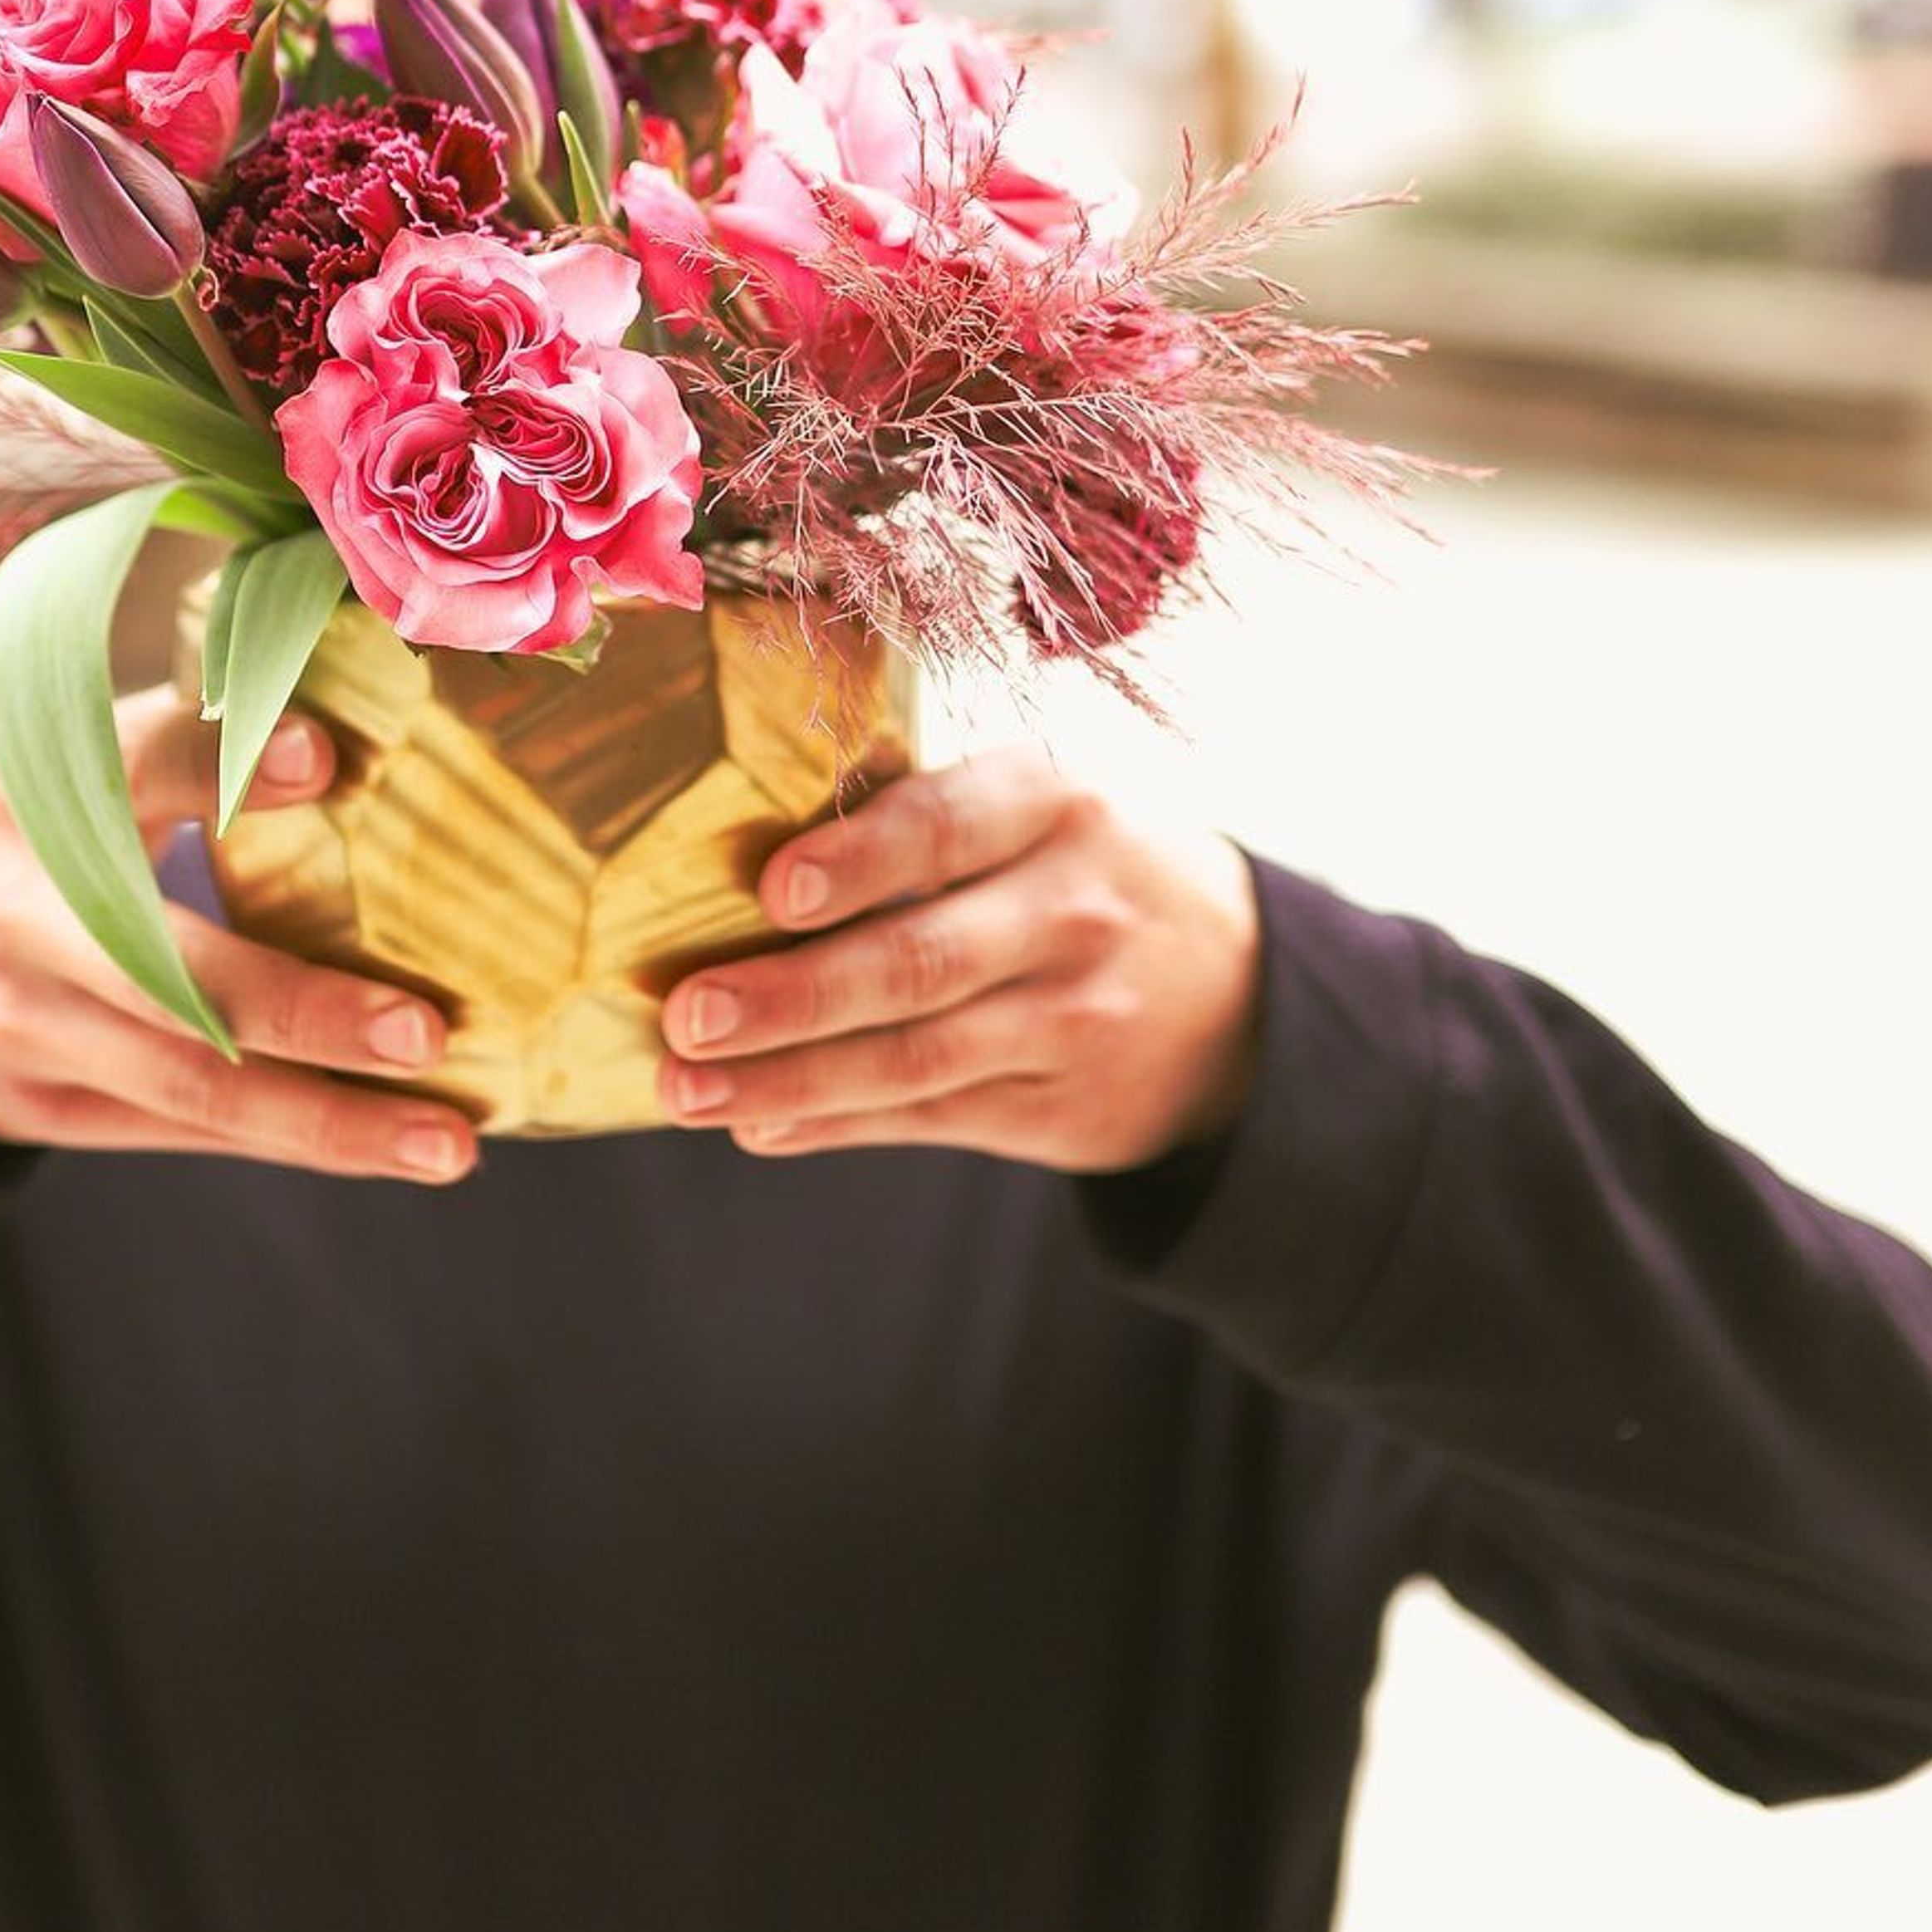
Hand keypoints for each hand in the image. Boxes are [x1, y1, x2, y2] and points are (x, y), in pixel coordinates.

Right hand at [0, 693, 481, 1185]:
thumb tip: (371, 726)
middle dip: (298, 1010)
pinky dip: (296, 1139)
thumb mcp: (71, 751)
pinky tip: (395, 1147)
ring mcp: (24, 1023)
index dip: (226, 758)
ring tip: (449, 1143)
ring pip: (188, 1086)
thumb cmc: (31, 822)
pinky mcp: (44, 1106)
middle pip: (162, 972)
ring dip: (328, 1122)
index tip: (330, 759)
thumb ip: (195, 737)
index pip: (135, 759)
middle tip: (426, 1030)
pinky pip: (185, 1133)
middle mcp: (20, 909)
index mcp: (36, 786)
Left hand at [654, 749, 1261, 1168]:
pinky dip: (838, 1124)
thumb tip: (743, 860)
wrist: (1245, 990)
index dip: (860, 858)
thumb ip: (921, 820)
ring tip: (687, 1088)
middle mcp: (1073, 913)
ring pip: (916, 1059)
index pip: (949, 827)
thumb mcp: (1040, 811)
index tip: (772, 889)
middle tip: (687, 1014)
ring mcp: (1076, 1021)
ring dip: (789, 1080)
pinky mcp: (1067, 1111)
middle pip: (922, 961)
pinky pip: (934, 1120)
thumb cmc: (1083, 870)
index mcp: (1056, 807)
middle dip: (795, 995)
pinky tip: (759, 1124)